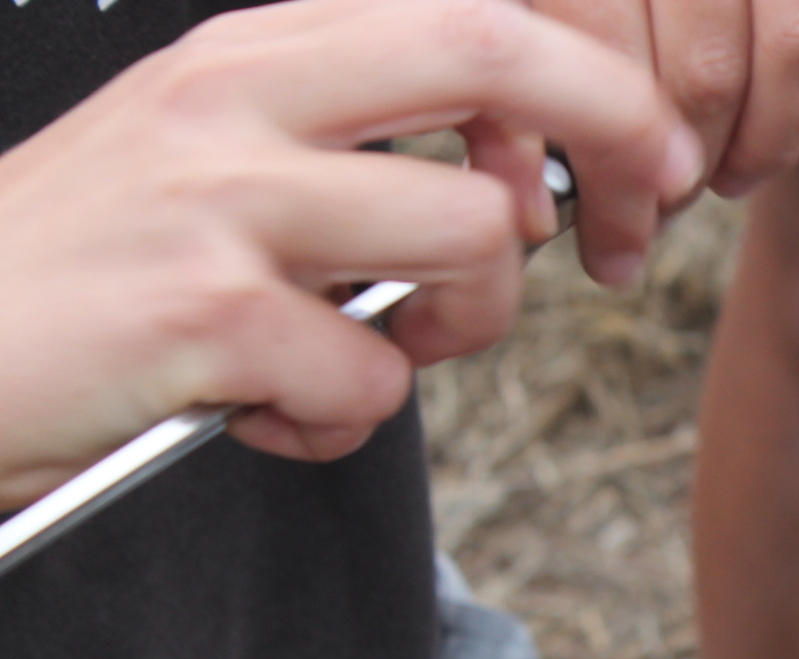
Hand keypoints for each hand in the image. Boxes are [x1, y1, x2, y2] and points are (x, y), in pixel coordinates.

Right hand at [0, 0, 697, 507]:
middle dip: (610, 132)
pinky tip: (269, 416)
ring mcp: (221, 197)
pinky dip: (344, 424)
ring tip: (372, 356)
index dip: (591, 76)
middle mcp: (240, 98)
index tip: (654, 148)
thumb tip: (512, 192)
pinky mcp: (203, 312)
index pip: (467, 12)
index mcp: (255, 53)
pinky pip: (373, 380)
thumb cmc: (91, 267)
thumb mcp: (213, 162)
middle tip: (635, 222)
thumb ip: (351, 151)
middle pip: (490, 57)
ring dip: (463, 326)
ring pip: (466, 234)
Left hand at [532, 0, 798, 198]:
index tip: (612, 244)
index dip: (608, 171)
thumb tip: (537, 199)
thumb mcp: (546, 5)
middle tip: (671, 209)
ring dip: (772, 141)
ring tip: (737, 169)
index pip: (600, 49)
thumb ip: (547, 61)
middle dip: (691, 170)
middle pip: (707, 67)